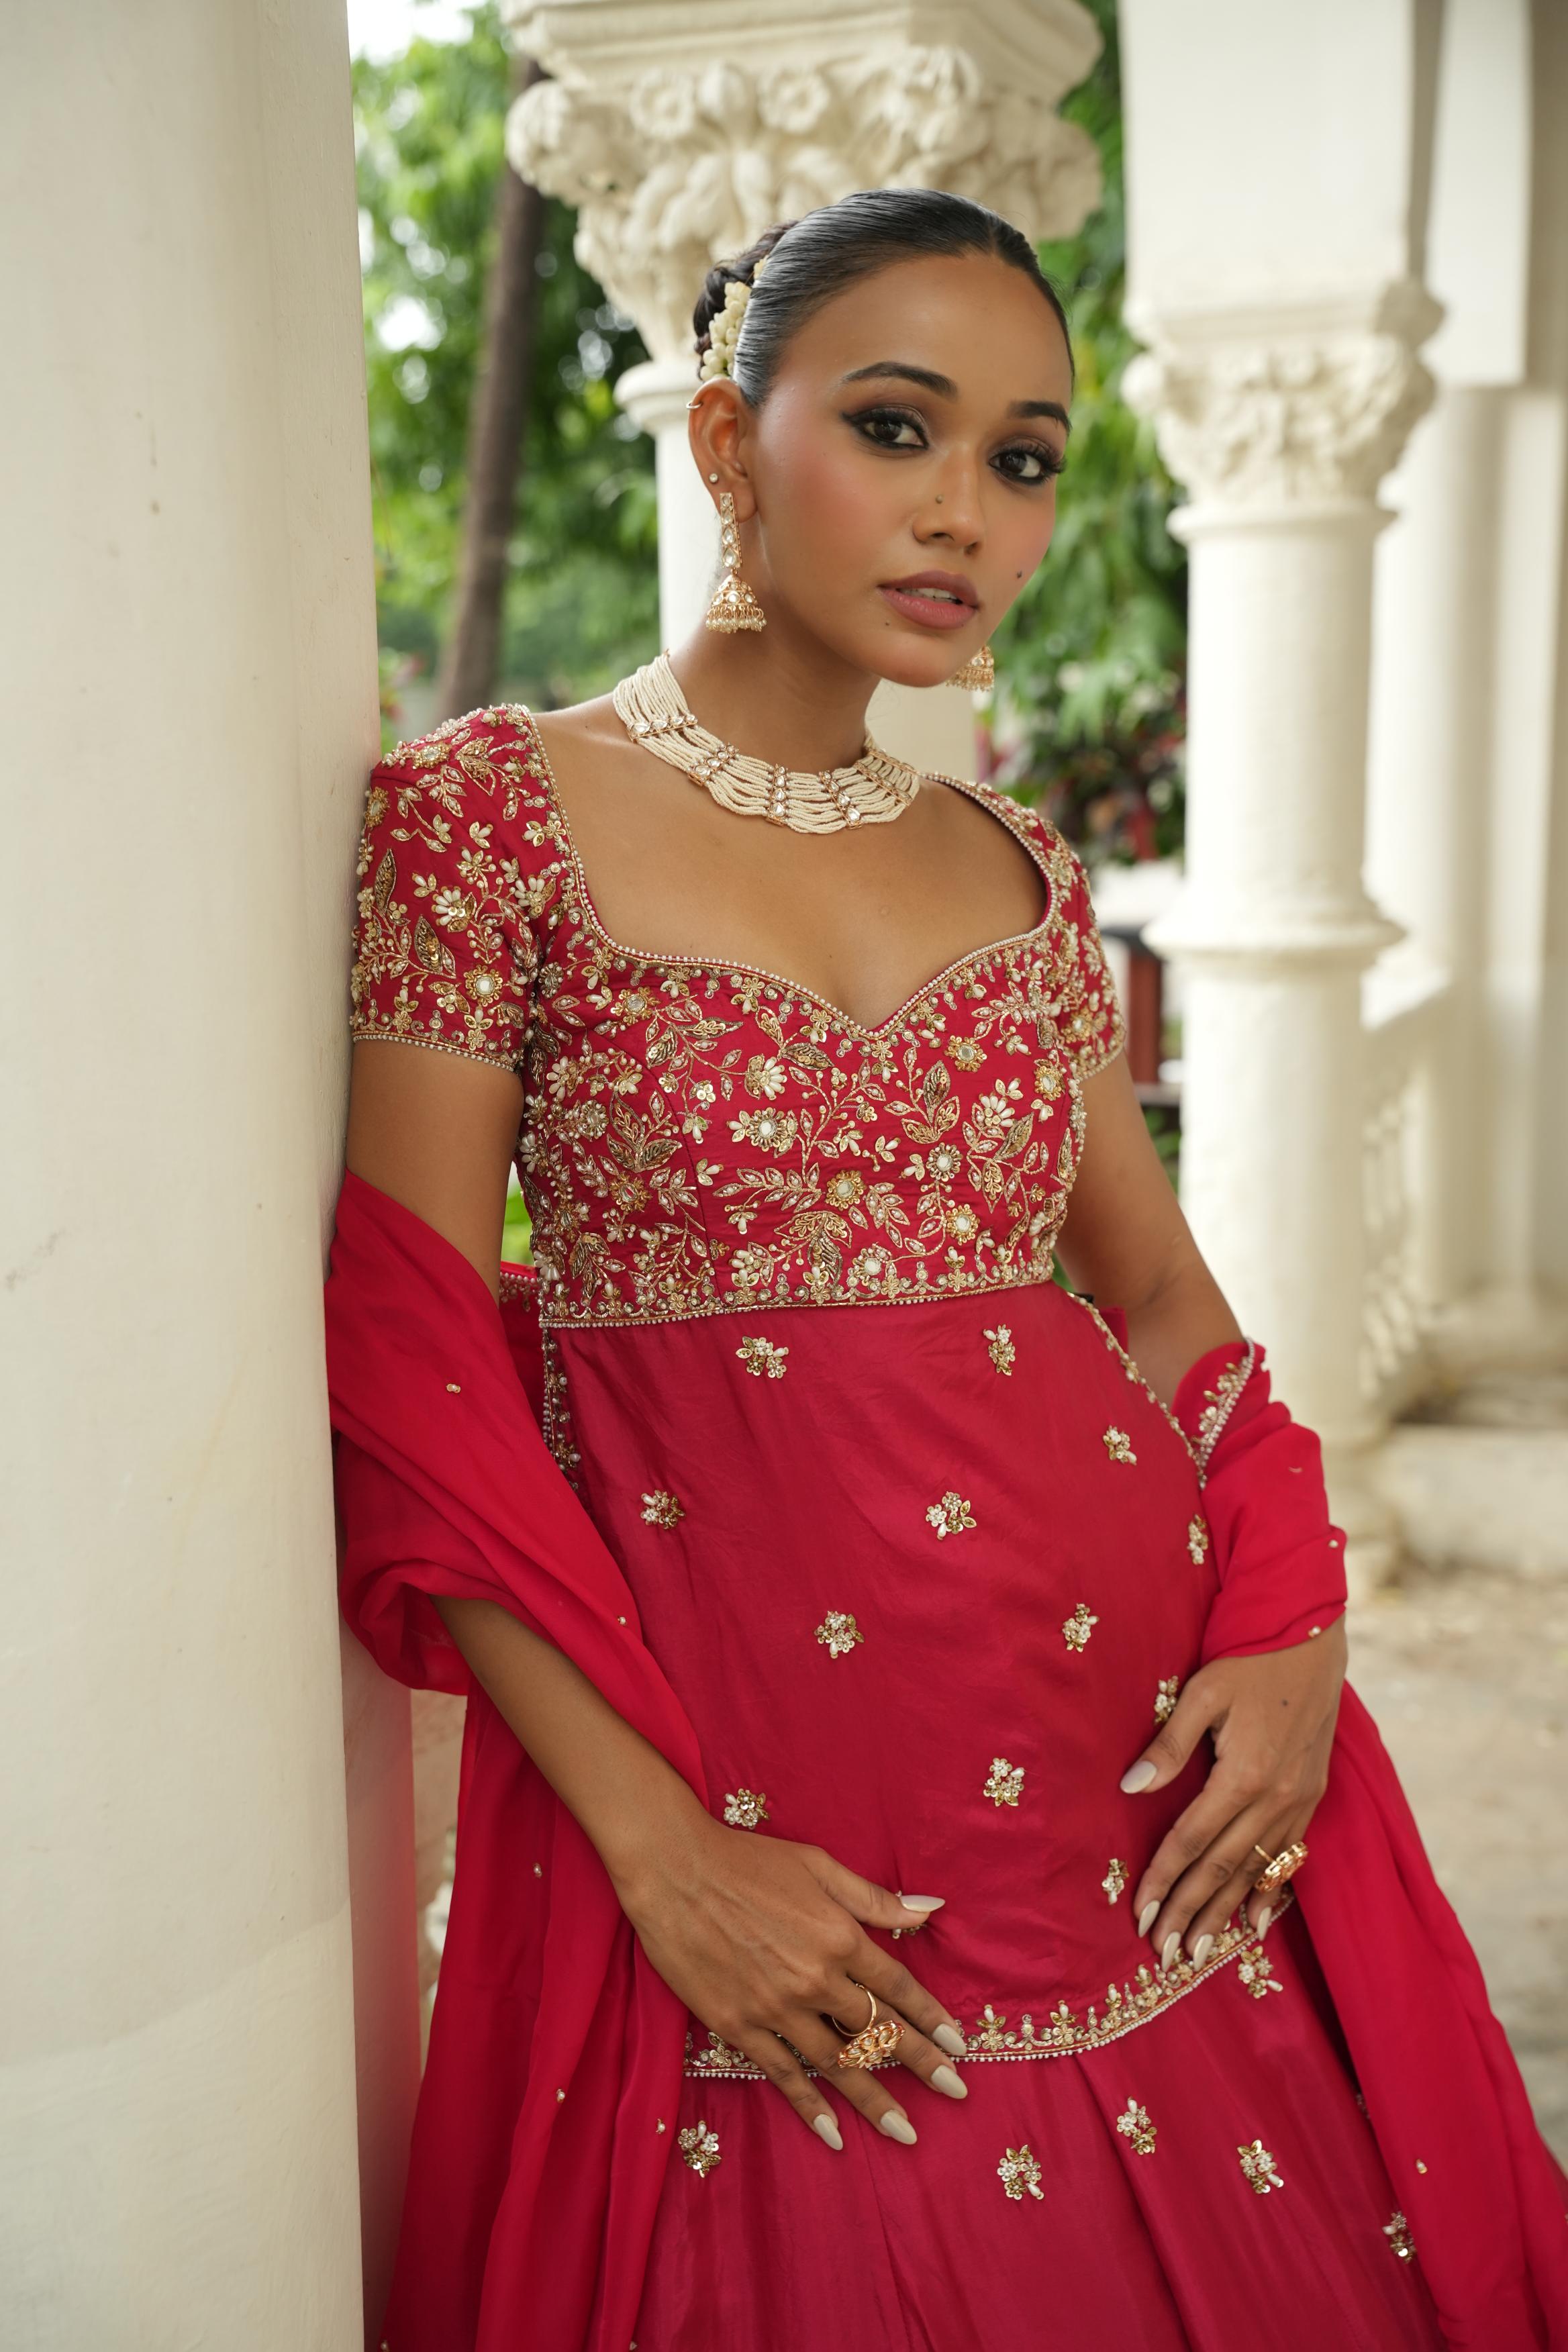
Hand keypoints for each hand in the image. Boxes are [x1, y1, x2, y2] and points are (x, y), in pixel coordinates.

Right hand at [610, 1809, 970, 2150]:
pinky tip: (834, 2134)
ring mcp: (775, 2007)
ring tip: (906, 2132)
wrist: (673, 1869)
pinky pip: (782, 2075)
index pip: (898, 1988)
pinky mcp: (737, 2025)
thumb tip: (932, 1909)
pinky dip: (810, 2107)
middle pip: (877, 2031)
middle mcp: (815, 1978)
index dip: (932, 2018)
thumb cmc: (747, 1859)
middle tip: (957, 2094)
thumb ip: (874, 1898)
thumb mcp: (818, 1866)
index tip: (959, 2047)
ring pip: (836, 2064)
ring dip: (874, 2100)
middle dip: (921, 2064)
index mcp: (839, 1936)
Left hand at [1119, 1618, 1346, 1967]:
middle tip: (1164, 1953)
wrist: (1313, 1638)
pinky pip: (1289, 1855)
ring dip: (1226, 1912)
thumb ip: (1169, 1744)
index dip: (1164, 1879)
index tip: (1140, 1914)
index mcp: (1244, 1774)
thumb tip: (1130, 1787)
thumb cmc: (1250, 1660)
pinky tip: (1257, 1922)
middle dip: (1190, 1912)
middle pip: (1223, 1867)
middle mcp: (1277, 1797)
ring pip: (1256, 1869)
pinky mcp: (1314, 1795)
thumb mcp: (1202, 1692)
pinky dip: (1271, 1891)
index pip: (1192, 1840)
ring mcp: (1300, 1800)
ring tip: (1200, 1950)